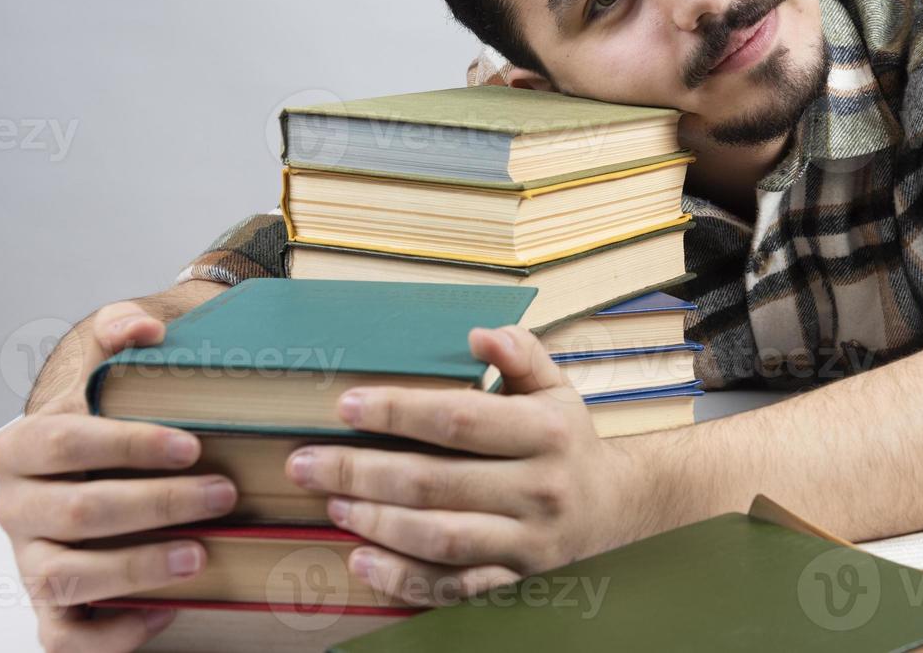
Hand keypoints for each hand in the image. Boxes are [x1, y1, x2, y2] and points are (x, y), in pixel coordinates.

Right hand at [0, 300, 238, 651]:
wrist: (93, 464)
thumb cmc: (109, 417)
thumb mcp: (106, 364)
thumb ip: (117, 331)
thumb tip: (144, 328)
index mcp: (21, 446)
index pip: (67, 441)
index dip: (129, 444)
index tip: (192, 445)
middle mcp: (16, 507)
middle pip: (79, 511)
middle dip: (157, 505)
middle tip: (223, 493)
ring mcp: (30, 561)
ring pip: (70, 575)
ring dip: (139, 568)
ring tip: (201, 554)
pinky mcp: (52, 607)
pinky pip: (66, 636)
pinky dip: (115, 633)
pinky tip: (169, 610)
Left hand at [284, 325, 646, 606]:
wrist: (615, 509)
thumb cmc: (566, 440)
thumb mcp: (554, 386)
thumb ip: (520, 353)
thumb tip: (480, 333)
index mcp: (545, 432)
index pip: (459, 420)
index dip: (398, 412)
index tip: (347, 406)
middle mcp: (538, 489)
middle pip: (435, 483)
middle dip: (361, 471)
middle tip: (307, 463)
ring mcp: (527, 542)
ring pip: (439, 538)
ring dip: (375, 522)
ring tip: (332, 502)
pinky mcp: (515, 580)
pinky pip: (451, 588)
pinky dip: (402, 578)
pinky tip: (360, 560)